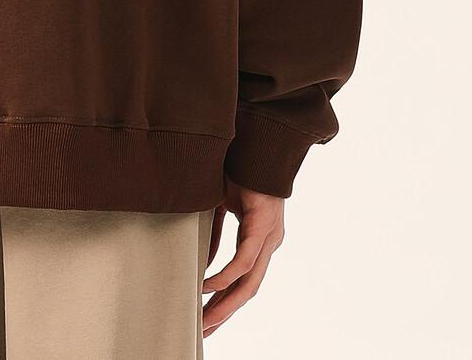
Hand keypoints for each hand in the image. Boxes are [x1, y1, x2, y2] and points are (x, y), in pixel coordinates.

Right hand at [200, 179, 285, 338]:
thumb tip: (202, 262)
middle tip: (203, 331)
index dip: (226, 301)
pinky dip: (226, 276)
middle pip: (247, 290)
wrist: (258, 139)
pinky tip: (208, 286)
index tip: (207, 317)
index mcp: (260, 238)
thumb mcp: (220, 206)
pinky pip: (244, 261)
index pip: (244, 280)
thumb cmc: (240, 168)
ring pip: (249, 282)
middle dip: (224, 313)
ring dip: (225, 304)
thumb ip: (215, 235)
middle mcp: (268, 242)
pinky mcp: (263, 226)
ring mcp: (269, 237)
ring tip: (205, 320)